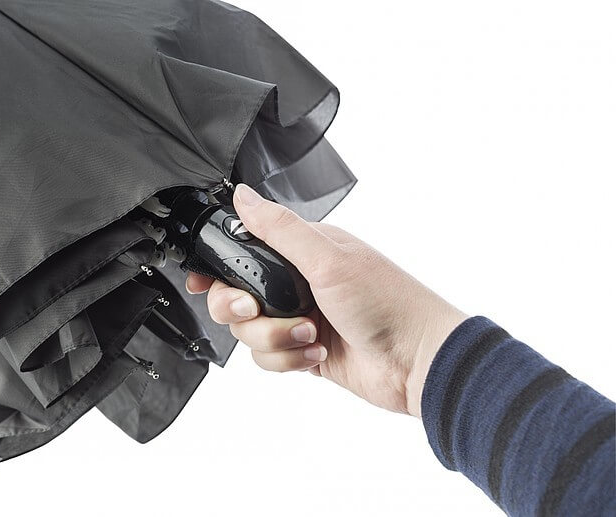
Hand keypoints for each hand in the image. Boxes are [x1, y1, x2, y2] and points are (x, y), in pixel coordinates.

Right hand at [186, 184, 466, 416]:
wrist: (418, 361)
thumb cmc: (387, 303)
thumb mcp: (327, 258)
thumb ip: (279, 229)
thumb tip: (243, 195)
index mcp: (302, 251)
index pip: (244, 250)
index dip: (218, 267)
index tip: (204, 280)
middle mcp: (297, 283)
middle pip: (235, 296)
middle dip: (241, 310)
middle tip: (254, 310)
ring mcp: (299, 318)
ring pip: (249, 332)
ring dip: (274, 338)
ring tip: (309, 334)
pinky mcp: (303, 351)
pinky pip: (269, 357)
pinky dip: (288, 359)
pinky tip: (316, 354)